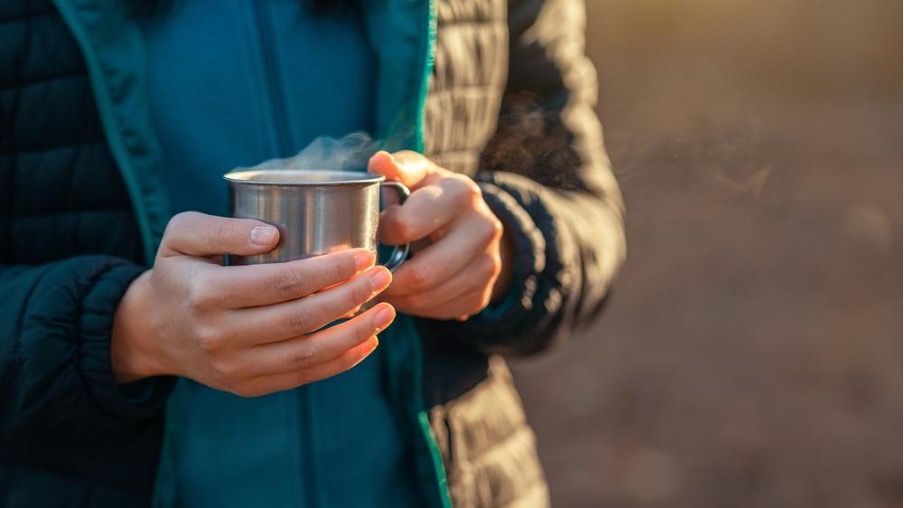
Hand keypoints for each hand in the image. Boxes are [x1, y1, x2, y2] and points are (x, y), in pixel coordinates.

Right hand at [110, 212, 394, 396]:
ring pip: (307, 354)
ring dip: (355, 333)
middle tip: (382, 276)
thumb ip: (224, 227)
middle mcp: (220, 335)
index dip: (328, 271)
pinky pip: (302, 377)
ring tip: (387, 311)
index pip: (282, 283)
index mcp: (207, 293)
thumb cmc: (178, 271)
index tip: (362, 255)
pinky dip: (340, 362)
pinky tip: (368, 342)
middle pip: (301, 319)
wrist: (152, 330)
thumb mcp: (183, 235)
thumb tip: (274, 233)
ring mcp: (234, 367)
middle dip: (351, 297)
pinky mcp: (247, 386)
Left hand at [368, 151, 511, 320]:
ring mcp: (489, 265)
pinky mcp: (483, 293)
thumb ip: (397, 168)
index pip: (406, 225)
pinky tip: (402, 292)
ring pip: (428, 297)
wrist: (471, 222)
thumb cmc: (430, 196)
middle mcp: (483, 229)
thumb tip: (378, 161)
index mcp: (461, 193)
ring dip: (396, 297)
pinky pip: (439, 311)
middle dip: (384, 279)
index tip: (369, 232)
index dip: (379, 233)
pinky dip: (414, 307)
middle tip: (363, 275)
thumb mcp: (417, 174)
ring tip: (378, 284)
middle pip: (422, 273)